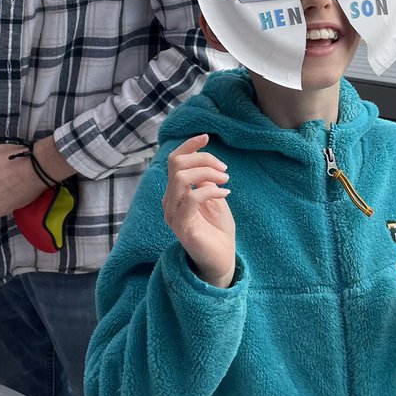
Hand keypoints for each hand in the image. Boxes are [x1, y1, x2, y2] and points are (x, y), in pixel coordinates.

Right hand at [162, 134, 234, 287]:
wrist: (221, 258)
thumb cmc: (218, 229)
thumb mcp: (214, 197)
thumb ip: (206, 179)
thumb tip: (205, 159)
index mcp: (175, 192)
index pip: (173, 160)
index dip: (188, 145)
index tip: (206, 137)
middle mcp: (169, 201)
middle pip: (176, 164)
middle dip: (202, 159)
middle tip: (224, 169)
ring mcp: (173, 214)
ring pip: (181, 178)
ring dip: (206, 173)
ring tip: (225, 181)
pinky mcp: (182, 226)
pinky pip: (192, 198)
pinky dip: (211, 190)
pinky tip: (225, 194)